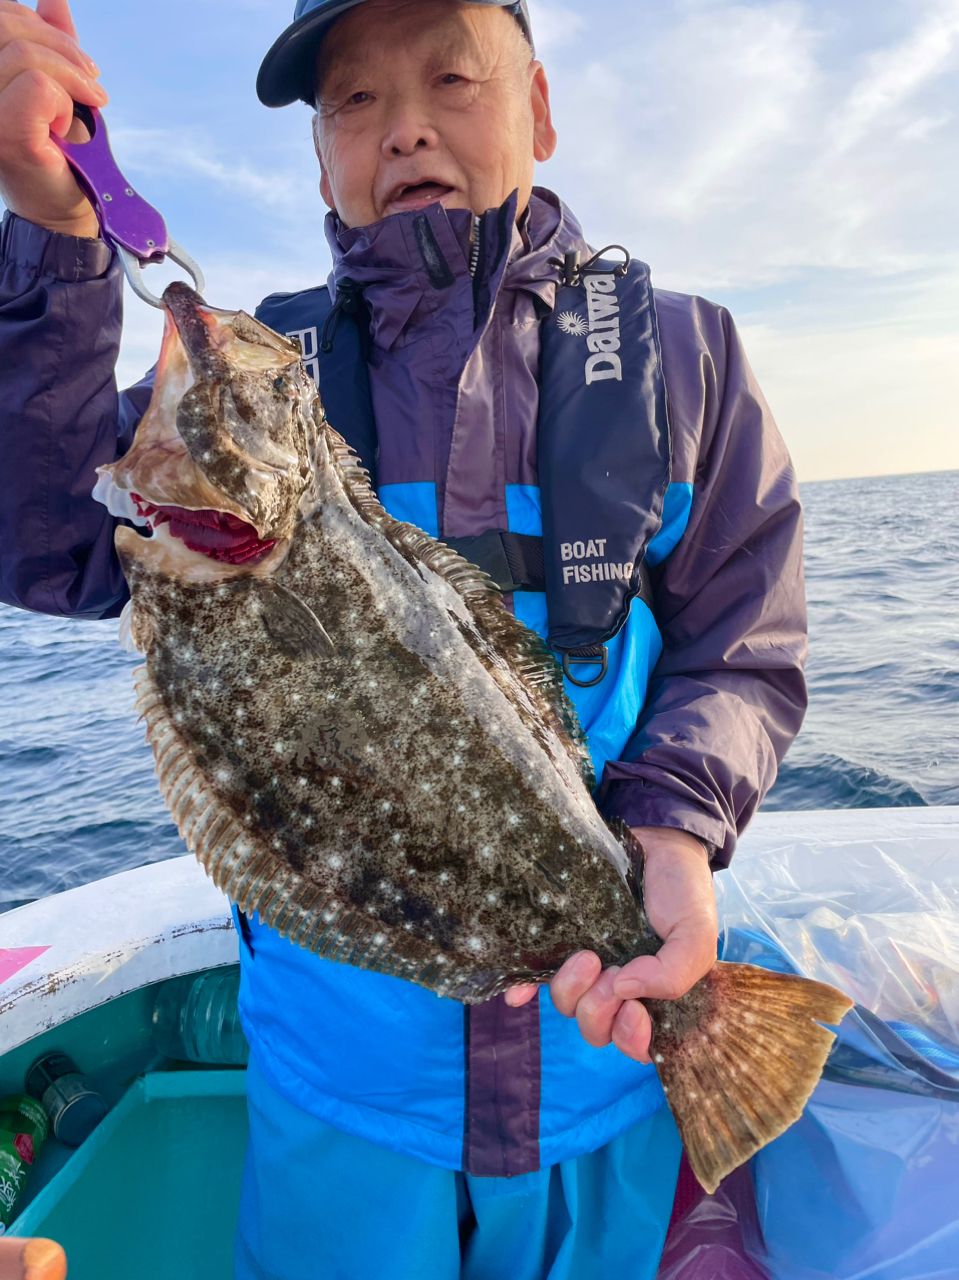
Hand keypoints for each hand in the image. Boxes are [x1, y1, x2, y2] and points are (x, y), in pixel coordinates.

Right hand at [0, 0, 106, 236]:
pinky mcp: (7, 135)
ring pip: (25, 56)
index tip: (78, 64)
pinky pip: (38, 88)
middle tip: (92, 83)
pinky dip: (64, 101)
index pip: (1, 15)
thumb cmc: (62, 151)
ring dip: (70, 78)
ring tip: (87, 105)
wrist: (67, 206)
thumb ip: (48, 42)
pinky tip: (69, 126)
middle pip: (8, 26)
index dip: (39, 26)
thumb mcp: (56, 84)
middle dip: (62, 48)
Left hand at [505, 827, 717, 1062]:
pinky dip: (523, 990)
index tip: (633, 1009)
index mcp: (652, 995)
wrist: (655, 840)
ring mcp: (585, 967)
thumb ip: (675, 972)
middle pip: (595, 1027)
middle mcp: (616, 987)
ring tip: (585, 955)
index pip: (635, 1041)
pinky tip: (518, 991)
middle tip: (609, 970)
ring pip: (566, 1004)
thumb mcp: (696, 931)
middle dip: (598, 1009)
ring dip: (572, 989)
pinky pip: (532, 979)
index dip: (630, 1037)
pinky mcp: (559, 944)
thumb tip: (624, 989)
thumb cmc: (681, 890)